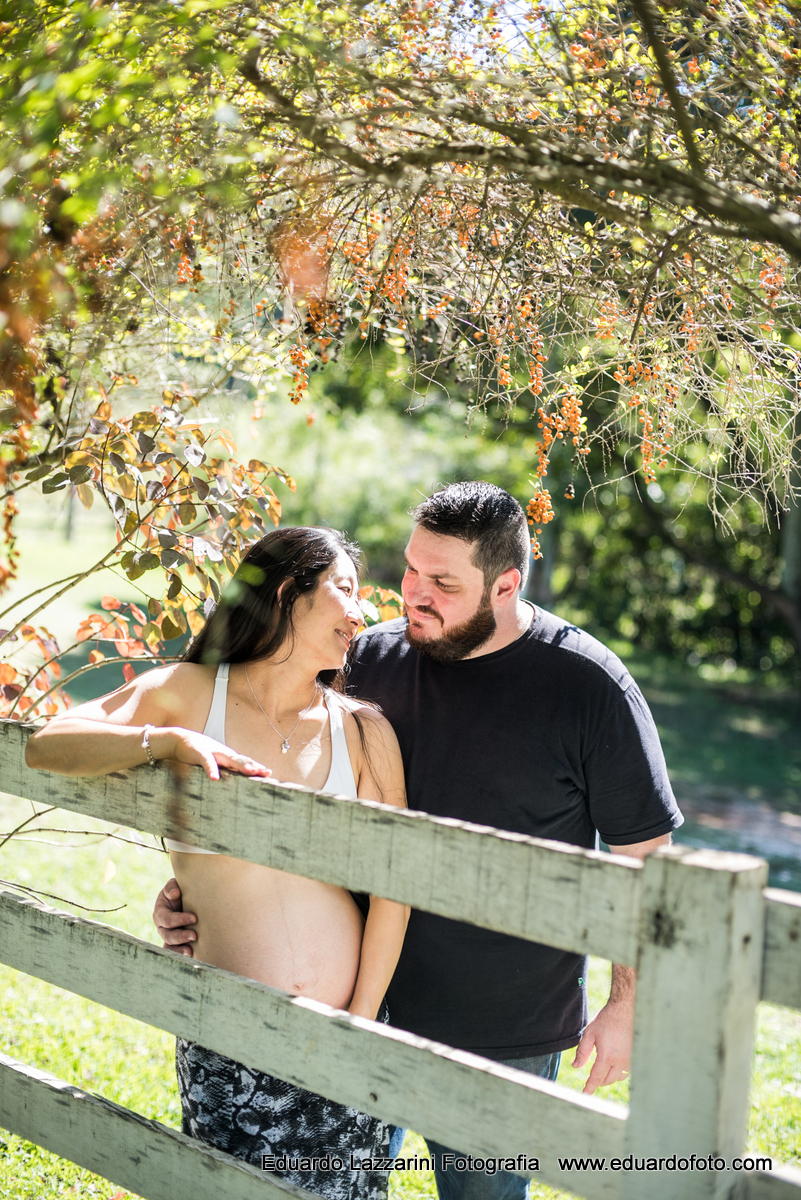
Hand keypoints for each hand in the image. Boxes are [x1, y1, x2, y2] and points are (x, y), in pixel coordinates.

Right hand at [153, 727, 271, 781]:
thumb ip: (223, 770)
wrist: (179, 741)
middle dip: (254, 766)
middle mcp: (223, 754)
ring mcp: (212, 752)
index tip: (269, 773)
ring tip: (251, 772)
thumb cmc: (198, 753)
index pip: (245, 762)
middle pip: (241, 760)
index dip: (257, 766)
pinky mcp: (199, 753)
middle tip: (266, 772)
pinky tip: (215, 778)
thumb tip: (234, 783)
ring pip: (229, 759)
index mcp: (227, 757)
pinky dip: (211, 769)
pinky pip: (207, 762)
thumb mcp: (213, 762)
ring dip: (241, 765)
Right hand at [153, 877, 197, 956]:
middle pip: (168, 934)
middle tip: (194, 936)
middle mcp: (162, 926)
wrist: (188, 899)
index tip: (194, 918)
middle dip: (180, 936)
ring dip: (179, 949)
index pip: (167, 918)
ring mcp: (168, 936)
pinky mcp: (175, 944)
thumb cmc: (181, 892)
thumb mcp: (175, 886)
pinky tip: (191, 954)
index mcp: (160, 912)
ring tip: (190, 951)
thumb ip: (172, 887)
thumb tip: (175, 894)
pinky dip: (180, 954)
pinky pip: (174, 952)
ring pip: (169, 946)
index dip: (179, 919)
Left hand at [572, 998, 633, 1093]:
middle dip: (598, 1082)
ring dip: (608, 1078)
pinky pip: (626, 1071)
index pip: (597, 1078)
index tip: (585, 1095)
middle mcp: (621, 1061)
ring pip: (618, 1077)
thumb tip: (576, 1067)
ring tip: (601, 1073)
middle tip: (590, 1081)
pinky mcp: (635, 1056)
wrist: (625, 1009)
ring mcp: (630, 1059)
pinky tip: (613, 1067)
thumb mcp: (589, 1034)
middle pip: (607, 1080)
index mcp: (607, 1056)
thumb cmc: (606, 1020)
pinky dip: (618, 1073)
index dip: (590, 1087)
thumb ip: (582, 1052)